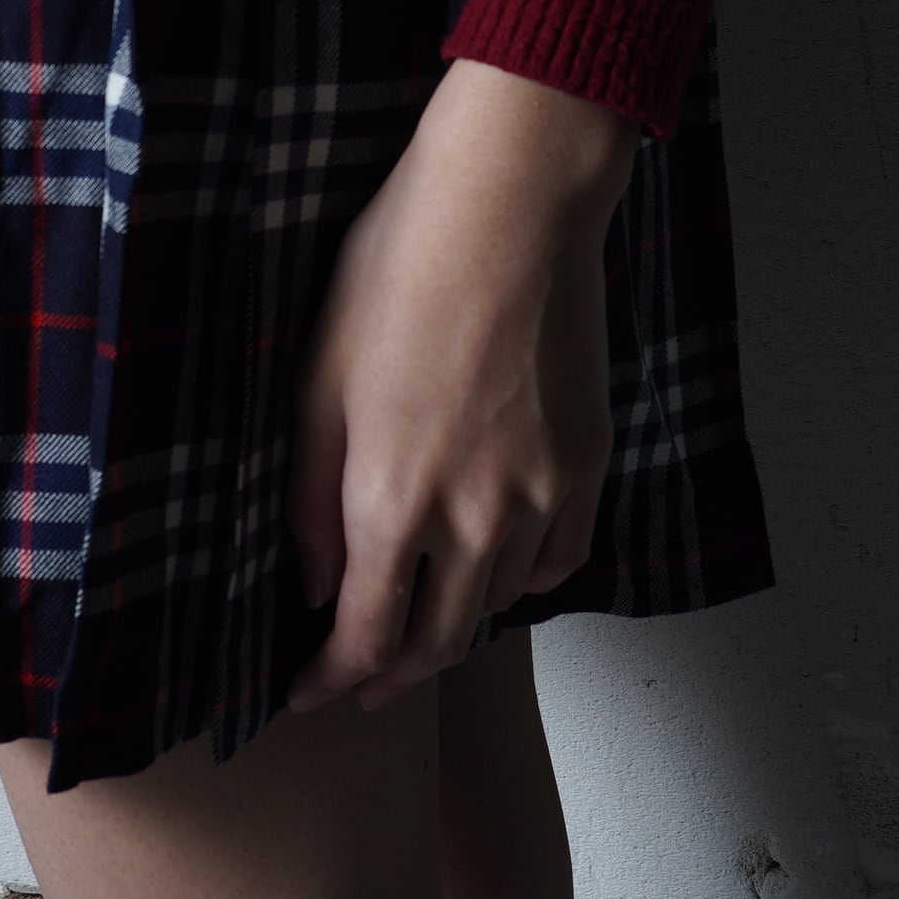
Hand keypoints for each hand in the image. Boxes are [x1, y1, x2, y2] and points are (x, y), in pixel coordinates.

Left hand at [283, 57, 639, 714]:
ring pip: (500, 603)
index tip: (307, 692)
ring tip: (422, 621)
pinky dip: (525, 581)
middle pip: (438, 641)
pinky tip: (501, 571)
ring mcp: (544, 494)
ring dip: (455, 625)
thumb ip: (311, 495)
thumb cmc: (398, 271)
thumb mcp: (317, 379)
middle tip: (359, 680)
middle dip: (392, 673)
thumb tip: (315, 580)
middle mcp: (475, 520)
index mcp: (392, 502)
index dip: (332, 679)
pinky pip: (562, 556)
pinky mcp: (590, 460)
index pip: (365, 636)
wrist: (509, 206)